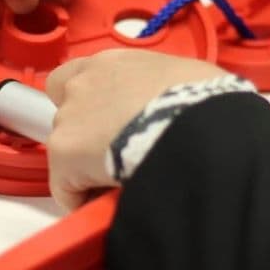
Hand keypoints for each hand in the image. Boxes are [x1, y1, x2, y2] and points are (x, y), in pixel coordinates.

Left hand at [45, 49, 226, 209]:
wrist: (197, 127)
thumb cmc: (204, 99)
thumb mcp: (188, 78)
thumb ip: (163, 87)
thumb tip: (174, 107)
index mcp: (111, 62)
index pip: (74, 78)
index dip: (87, 104)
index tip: (107, 123)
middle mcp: (81, 84)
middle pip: (68, 115)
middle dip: (87, 135)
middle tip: (118, 154)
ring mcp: (68, 119)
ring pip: (67, 151)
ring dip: (86, 167)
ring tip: (121, 182)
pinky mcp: (64, 155)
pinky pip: (66, 187)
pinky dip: (82, 200)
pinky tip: (108, 207)